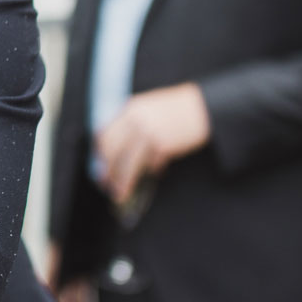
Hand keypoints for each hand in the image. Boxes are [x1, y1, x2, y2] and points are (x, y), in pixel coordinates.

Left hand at [95, 83, 210, 205]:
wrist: (201, 108)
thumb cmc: (176, 109)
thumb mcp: (148, 108)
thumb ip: (132, 124)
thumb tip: (119, 152)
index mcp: (130, 109)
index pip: (104, 134)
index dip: (100, 154)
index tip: (102, 166)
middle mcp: (135, 120)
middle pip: (111, 151)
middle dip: (108, 171)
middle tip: (107, 184)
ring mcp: (148, 133)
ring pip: (127, 163)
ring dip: (122, 181)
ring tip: (121, 193)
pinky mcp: (162, 145)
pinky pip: (150, 164)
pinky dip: (151, 171)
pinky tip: (155, 173)